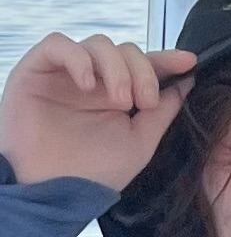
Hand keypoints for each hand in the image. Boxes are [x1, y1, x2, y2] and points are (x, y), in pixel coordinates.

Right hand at [0, 35, 195, 189]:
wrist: (52, 192)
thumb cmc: (93, 173)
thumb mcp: (140, 142)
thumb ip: (163, 111)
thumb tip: (187, 82)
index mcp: (117, 94)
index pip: (144, 65)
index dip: (167, 59)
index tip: (189, 62)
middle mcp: (93, 81)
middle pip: (125, 51)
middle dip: (142, 71)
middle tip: (144, 102)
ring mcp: (65, 74)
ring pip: (98, 44)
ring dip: (116, 68)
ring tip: (120, 100)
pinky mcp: (35, 70)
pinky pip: (58, 44)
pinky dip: (78, 58)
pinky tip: (88, 85)